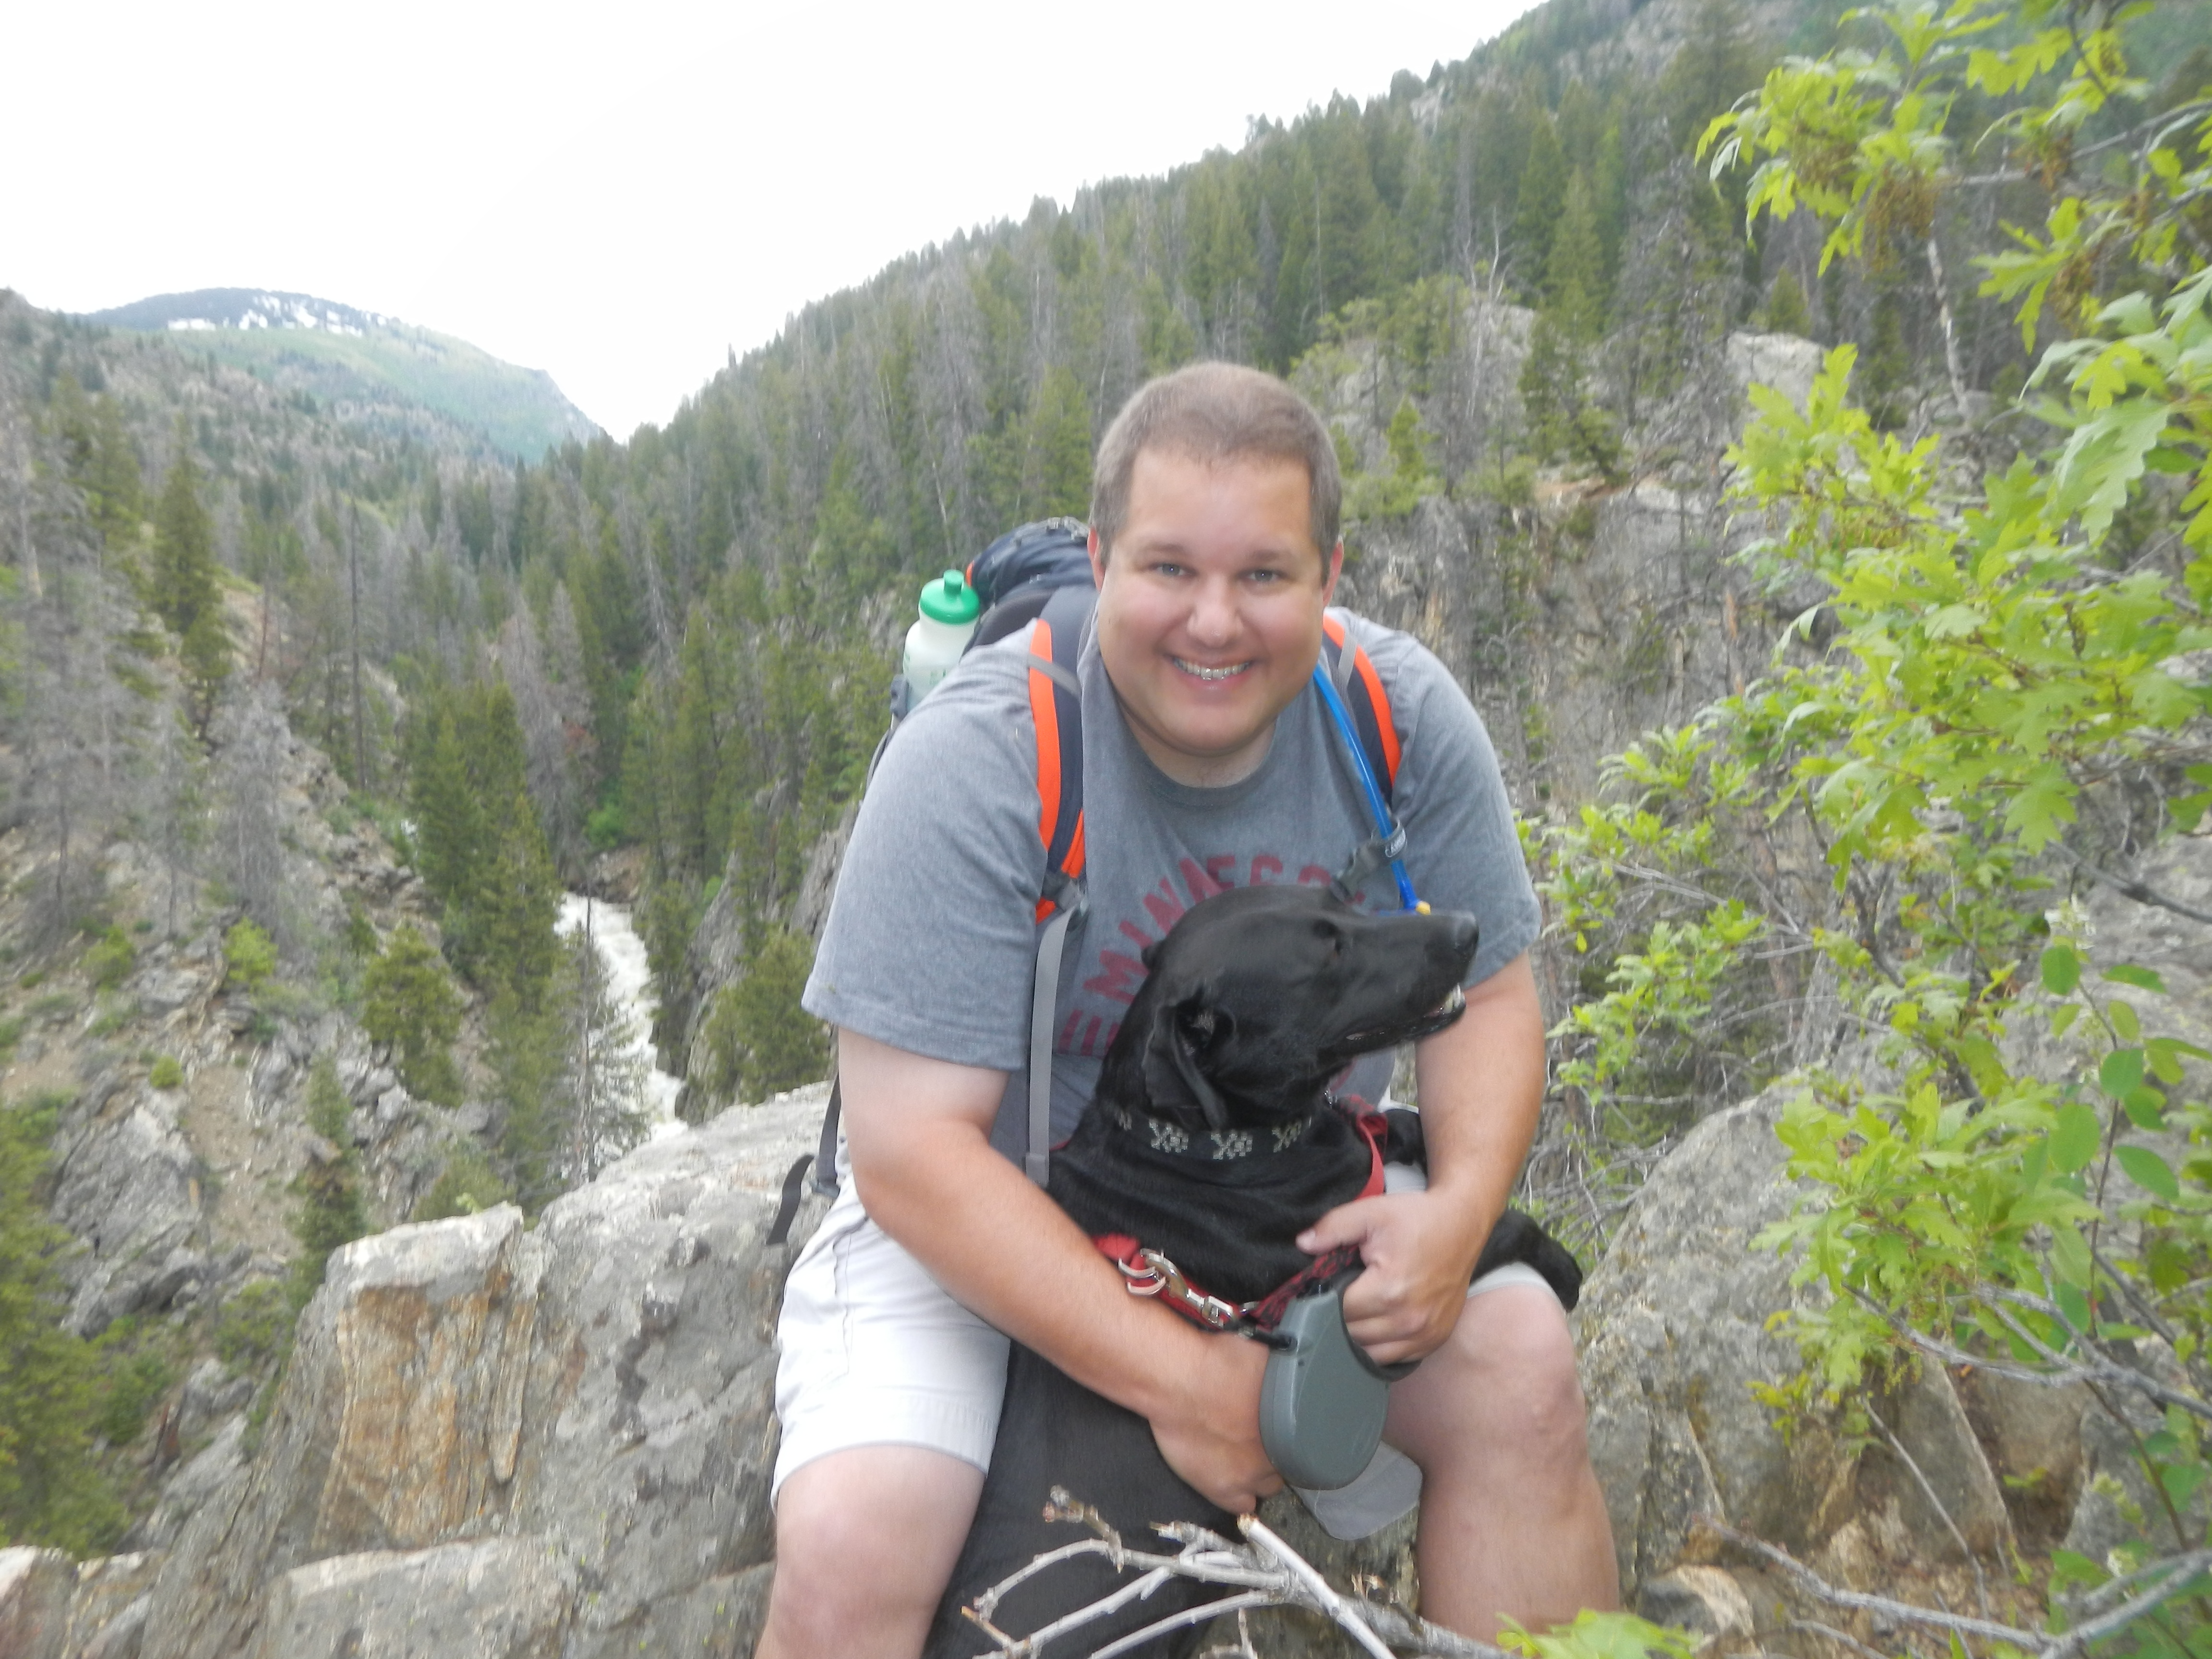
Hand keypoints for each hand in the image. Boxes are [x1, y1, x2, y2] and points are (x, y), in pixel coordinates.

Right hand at [1144, 1329, 1281, 1512]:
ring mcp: (1249, 1475)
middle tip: (1258, 1439)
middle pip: (1286, 1465)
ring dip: (1259, 1475)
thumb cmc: (1218, 1359)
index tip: (1279, 1428)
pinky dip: (1237, 1495)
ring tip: (1243, 1459)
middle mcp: (1276, 1452)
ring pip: (1266, 1488)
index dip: (1291, 1435)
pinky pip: (1241, 1507)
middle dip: (1276, 1454)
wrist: (1179, 1381)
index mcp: (1291, 1422)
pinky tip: (1229, 1481)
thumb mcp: (1265, 1354)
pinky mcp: (1221, 1489)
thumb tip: (1295, 1366)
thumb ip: (1284, 1370)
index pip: (1307, 1443)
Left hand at [1298, 1189, 1489, 1367]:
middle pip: (1350, 1336)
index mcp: (1389, 1291)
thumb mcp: (1371, 1213)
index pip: (1335, 1311)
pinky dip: (1380, 1347)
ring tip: (1356, 1310)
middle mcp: (1408, 1320)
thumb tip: (1302, 1244)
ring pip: (1370, 1354)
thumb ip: (1332, 1227)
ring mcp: (1425, 1335)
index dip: (1322, 1298)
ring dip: (1356, 1337)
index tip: (1321, 1286)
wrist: (1462, 1225)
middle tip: (1338, 1294)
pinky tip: (1376, 1324)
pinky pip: (1395, 1358)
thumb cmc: (1418, 1219)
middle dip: (1337, 1317)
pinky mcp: (1434, 1340)